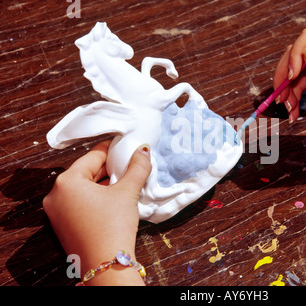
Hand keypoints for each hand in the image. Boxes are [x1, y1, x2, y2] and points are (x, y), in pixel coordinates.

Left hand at [43, 140, 151, 284]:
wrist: (106, 265)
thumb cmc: (113, 226)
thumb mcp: (127, 192)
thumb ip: (137, 167)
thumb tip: (143, 150)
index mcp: (66, 181)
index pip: (93, 156)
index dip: (112, 150)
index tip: (126, 147)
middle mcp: (55, 195)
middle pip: (86, 172)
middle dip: (108, 169)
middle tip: (128, 167)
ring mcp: (56, 212)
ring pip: (83, 188)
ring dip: (103, 184)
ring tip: (124, 184)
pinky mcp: (62, 226)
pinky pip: (79, 203)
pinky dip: (95, 198)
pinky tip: (113, 201)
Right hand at [273, 28, 305, 129]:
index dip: (294, 56)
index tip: (289, 79)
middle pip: (297, 52)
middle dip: (285, 76)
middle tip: (281, 100)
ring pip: (296, 66)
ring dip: (288, 88)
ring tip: (290, 109)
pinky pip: (301, 75)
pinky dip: (294, 90)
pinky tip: (294, 107)